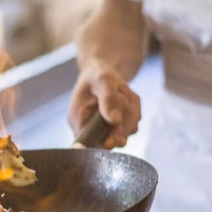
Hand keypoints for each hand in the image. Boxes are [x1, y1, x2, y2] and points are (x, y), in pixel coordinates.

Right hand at [67, 0, 146, 149]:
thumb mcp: (102, 80)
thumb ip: (108, 99)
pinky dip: (134, 110)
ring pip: (125, 131)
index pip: (88, 142)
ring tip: (123, 92)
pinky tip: (126, 96)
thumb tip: (114, 121)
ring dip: (131, 112)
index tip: (117, 137)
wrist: (103, 68)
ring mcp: (102, 127)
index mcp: (76, 118)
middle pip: (110, 139)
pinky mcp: (115, 125)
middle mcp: (87, 127)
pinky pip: (132, 124)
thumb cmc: (97, 72)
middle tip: (124, 97)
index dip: (104, 142)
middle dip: (123, 120)